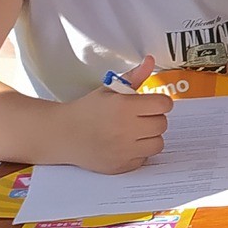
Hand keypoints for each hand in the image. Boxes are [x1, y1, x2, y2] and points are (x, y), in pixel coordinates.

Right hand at [57, 57, 169, 172]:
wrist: (63, 134)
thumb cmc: (87, 110)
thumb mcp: (110, 89)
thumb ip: (134, 76)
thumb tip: (150, 60)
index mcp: (124, 107)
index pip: (164, 104)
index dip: (160, 102)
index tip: (152, 103)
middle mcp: (125, 130)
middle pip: (162, 124)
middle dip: (154, 118)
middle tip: (139, 117)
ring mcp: (124, 150)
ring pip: (158, 143)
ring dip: (150, 137)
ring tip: (134, 131)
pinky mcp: (121, 166)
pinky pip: (145, 159)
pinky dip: (139, 152)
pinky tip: (126, 144)